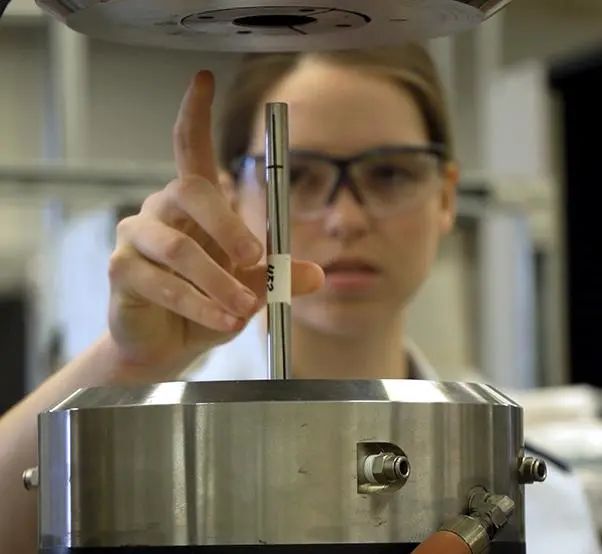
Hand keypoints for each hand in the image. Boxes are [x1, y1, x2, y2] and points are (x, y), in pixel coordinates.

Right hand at [107, 70, 323, 378]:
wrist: (169, 344)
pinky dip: (198, 304)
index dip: (196, 113)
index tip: (204, 78)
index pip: (190, 147)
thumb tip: (316, 275)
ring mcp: (136, 237)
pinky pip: (163, 283)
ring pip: (180, 248)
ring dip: (218, 280)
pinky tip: (222, 319)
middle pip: (191, 191)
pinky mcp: (121, 270)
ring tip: (243, 307)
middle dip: (228, 224)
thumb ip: (278, 277)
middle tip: (255, 255)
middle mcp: (161, 209)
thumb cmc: (208, 304)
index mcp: (194, 204)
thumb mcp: (250, 289)